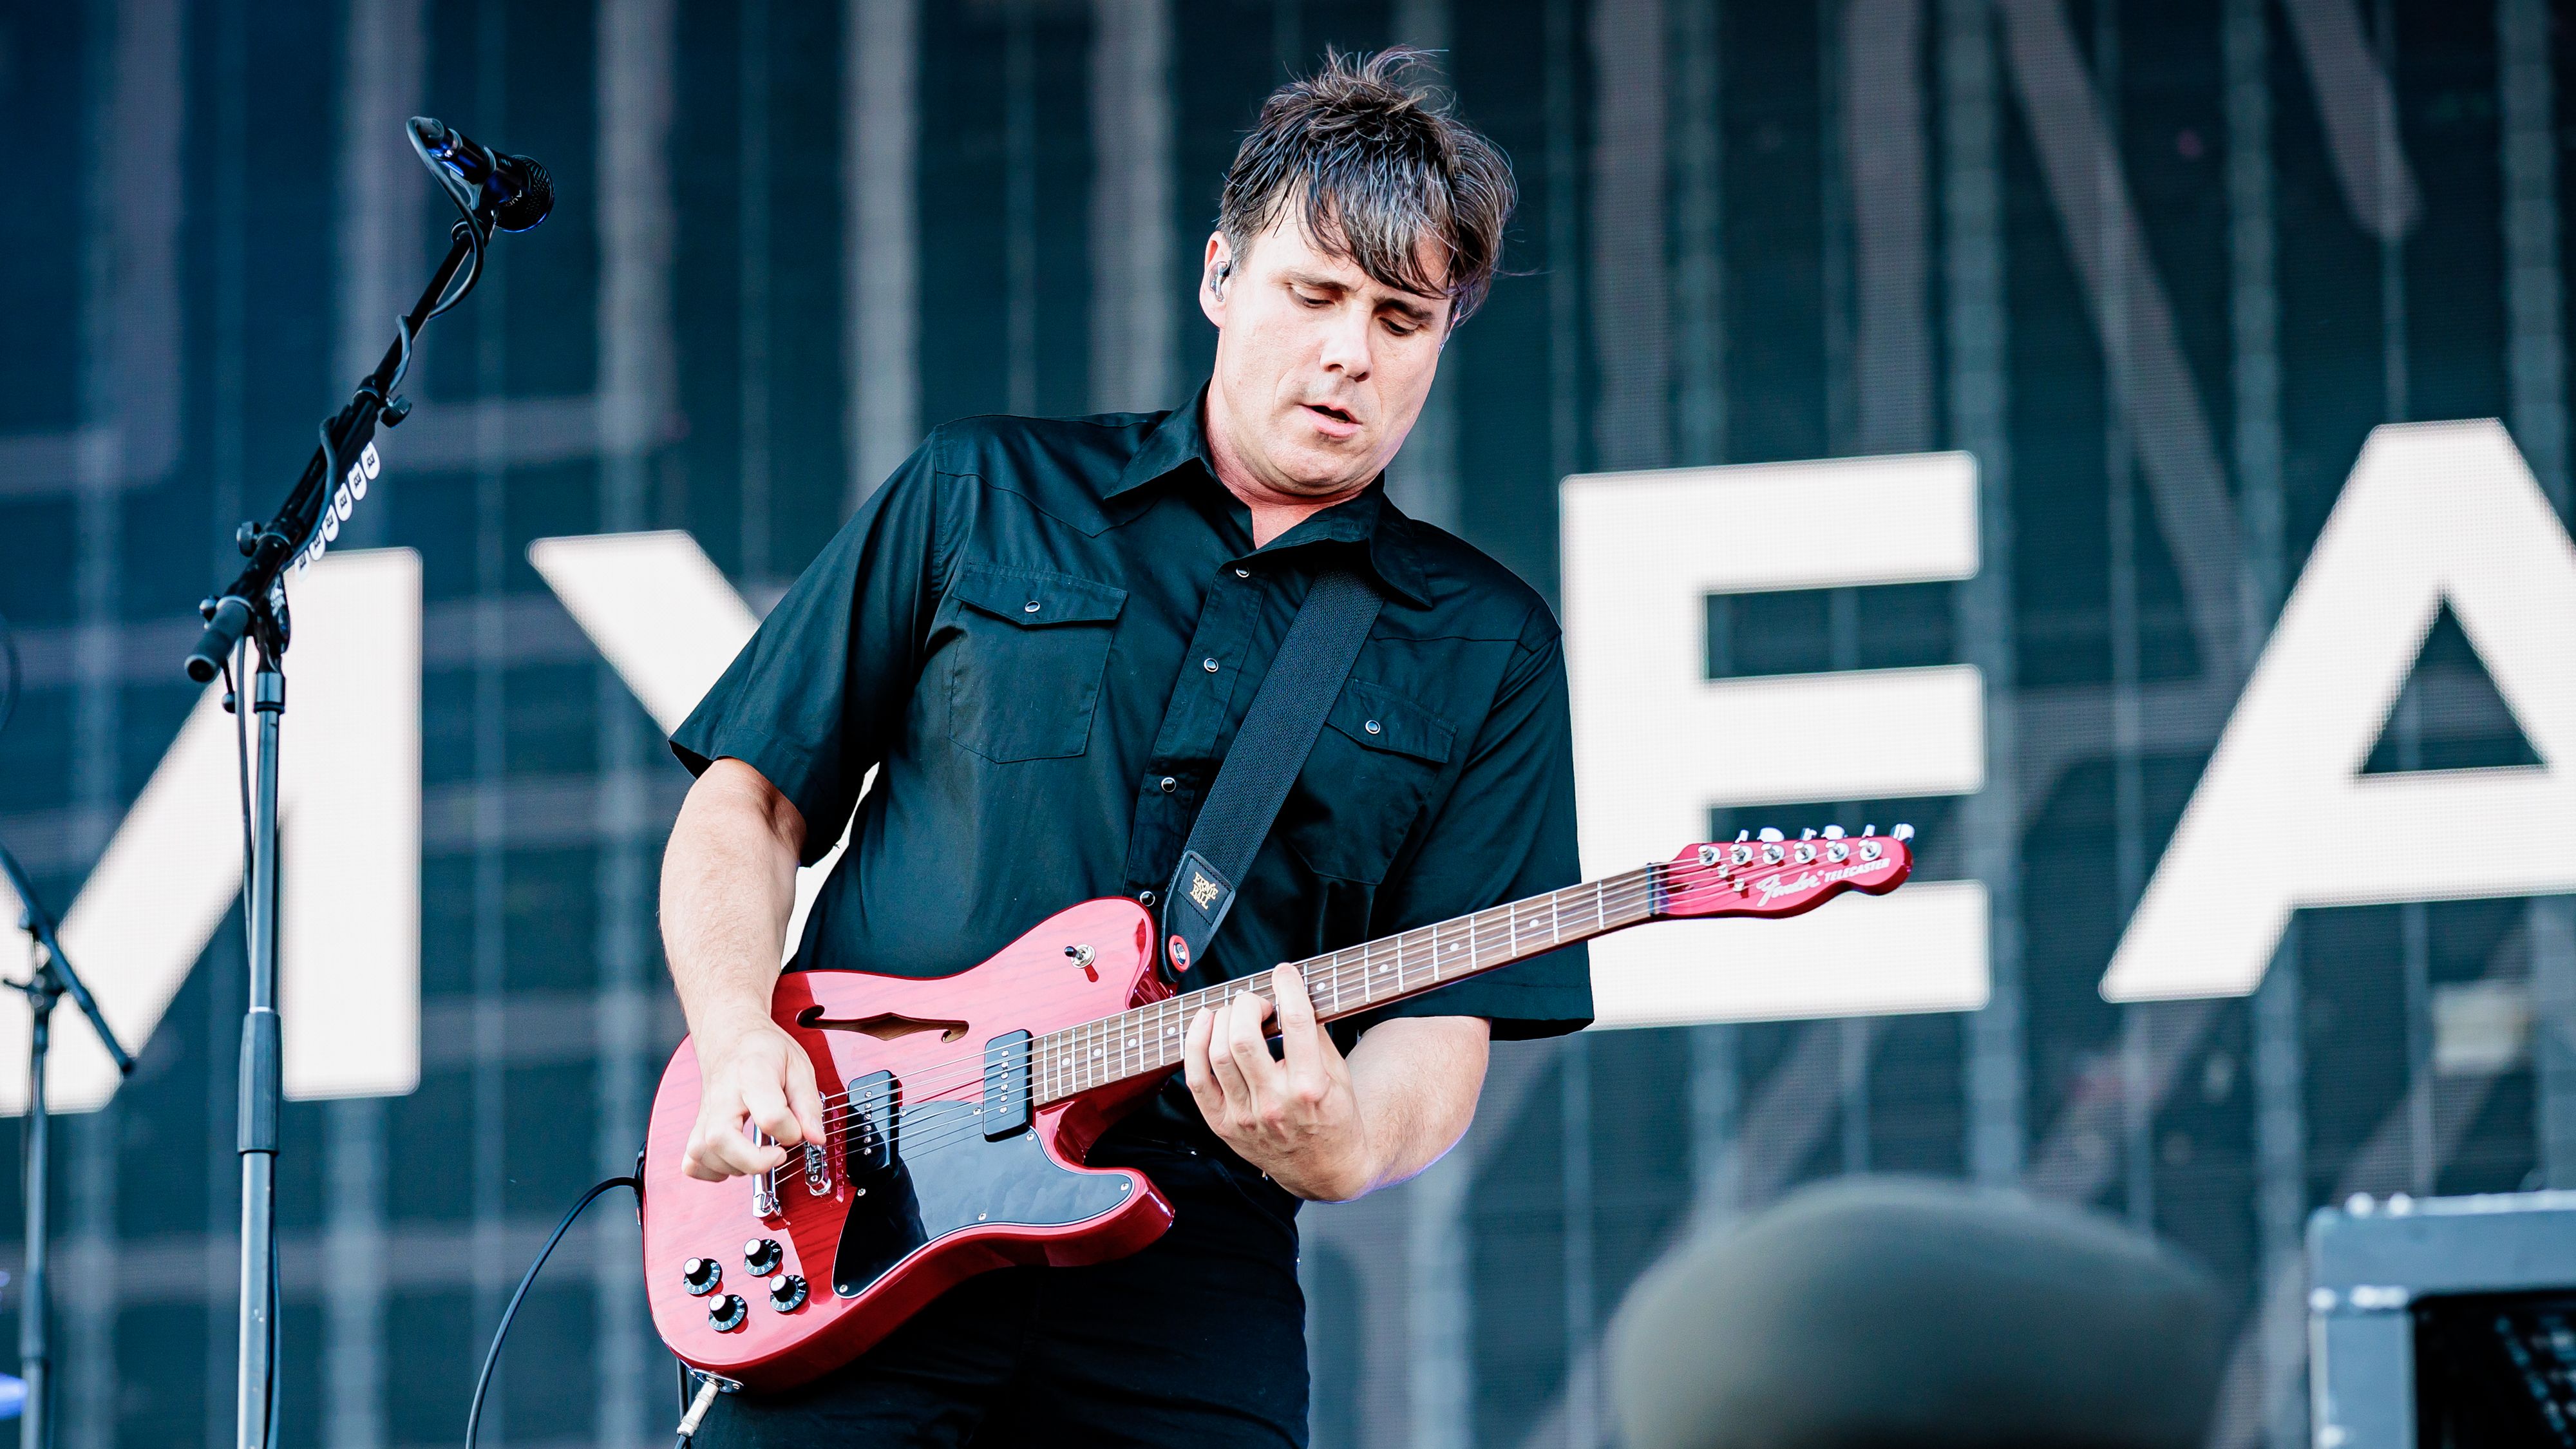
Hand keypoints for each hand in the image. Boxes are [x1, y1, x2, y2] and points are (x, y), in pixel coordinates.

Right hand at [683, 1014, 826, 1181]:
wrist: (730, 1037)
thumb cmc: (763, 1050)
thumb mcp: (798, 1065)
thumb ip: (809, 1104)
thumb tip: (815, 1137)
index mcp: (752, 1074)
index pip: (770, 1116)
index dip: (792, 1130)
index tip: (800, 1128)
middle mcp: (722, 1096)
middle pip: (721, 1140)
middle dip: (754, 1160)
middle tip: (778, 1154)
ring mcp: (705, 1113)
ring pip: (703, 1154)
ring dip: (736, 1167)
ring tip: (759, 1154)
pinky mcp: (697, 1127)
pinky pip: (692, 1162)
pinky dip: (711, 1171)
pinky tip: (733, 1161)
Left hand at [1184, 965, 1374, 1200]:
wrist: (1325, 1170)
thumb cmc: (1335, 1117)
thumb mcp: (1339, 1074)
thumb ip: (1315, 1034)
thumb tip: (1290, 993)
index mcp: (1311, 1087)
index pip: (1295, 1022)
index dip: (1287, 987)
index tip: (1284, 973)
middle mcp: (1275, 1103)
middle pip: (1244, 1036)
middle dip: (1247, 1004)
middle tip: (1257, 1001)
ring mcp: (1245, 1117)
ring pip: (1218, 1054)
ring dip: (1222, 1019)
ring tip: (1234, 1011)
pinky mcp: (1224, 1125)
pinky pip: (1197, 1079)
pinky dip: (1195, 1044)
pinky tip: (1205, 1023)